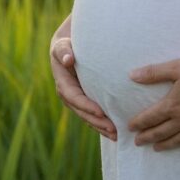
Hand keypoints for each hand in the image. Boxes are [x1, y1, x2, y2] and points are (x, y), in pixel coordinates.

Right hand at [50, 17, 115, 140]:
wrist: (68, 46)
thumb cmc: (67, 44)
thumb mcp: (62, 45)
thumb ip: (63, 51)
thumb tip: (68, 59)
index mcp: (63, 83)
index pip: (74, 97)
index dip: (86, 105)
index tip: (100, 111)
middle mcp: (68, 95)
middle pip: (82, 112)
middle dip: (97, 121)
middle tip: (113, 129)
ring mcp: (76, 100)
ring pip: (88, 117)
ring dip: (101, 127)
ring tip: (116, 135)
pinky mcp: (85, 100)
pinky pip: (92, 114)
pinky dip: (102, 123)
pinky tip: (115, 131)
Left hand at [128, 54, 179, 156]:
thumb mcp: (177, 67)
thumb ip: (154, 72)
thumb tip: (132, 75)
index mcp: (172, 105)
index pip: (150, 117)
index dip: (139, 123)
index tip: (130, 128)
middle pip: (161, 131)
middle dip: (148, 137)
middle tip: (138, 142)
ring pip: (178, 140)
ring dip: (165, 145)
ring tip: (156, 148)